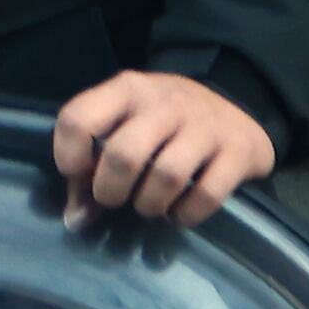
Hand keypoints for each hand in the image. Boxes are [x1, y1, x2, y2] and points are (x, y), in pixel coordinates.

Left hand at [52, 70, 275, 225]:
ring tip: (149, 206)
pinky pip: (207, 194)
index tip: (80, 175)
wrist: (236, 113)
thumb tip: (76, 219)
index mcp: (128, 89)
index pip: (78, 118)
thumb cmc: (166, 124)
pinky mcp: (238, 151)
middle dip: (109, 191)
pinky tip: (180, 212)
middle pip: (123, 154)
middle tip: (115, 199)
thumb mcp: (127, 126)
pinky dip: (187, 214)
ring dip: (149, 205)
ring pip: (166, 176)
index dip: (69, 157)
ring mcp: (205, 124)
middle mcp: (166, 101)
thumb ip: (93, 169)